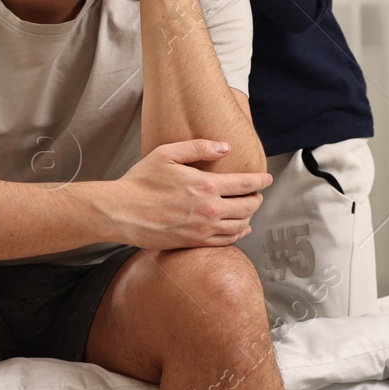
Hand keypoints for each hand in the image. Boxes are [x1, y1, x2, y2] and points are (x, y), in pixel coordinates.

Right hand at [82, 140, 270, 248]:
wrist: (121, 212)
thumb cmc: (140, 181)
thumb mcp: (166, 153)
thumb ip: (198, 147)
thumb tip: (225, 147)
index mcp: (206, 186)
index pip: (245, 184)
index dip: (260, 181)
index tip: (267, 178)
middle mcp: (209, 210)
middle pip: (248, 206)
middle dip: (256, 198)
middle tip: (257, 193)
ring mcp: (203, 229)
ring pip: (240, 225)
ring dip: (250, 216)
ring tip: (249, 209)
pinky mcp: (194, 242)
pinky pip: (226, 241)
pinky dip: (238, 234)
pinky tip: (239, 228)